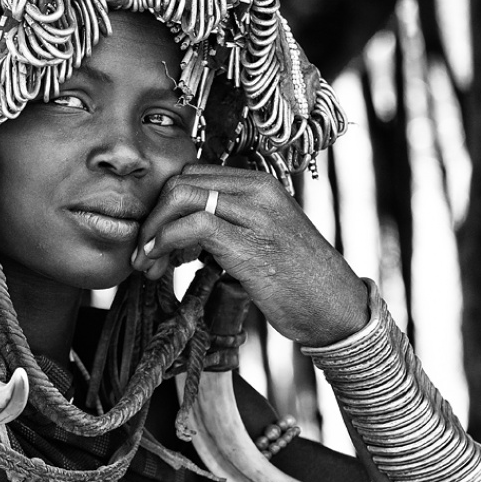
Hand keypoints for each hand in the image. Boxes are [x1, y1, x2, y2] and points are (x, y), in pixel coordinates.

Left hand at [131, 164, 369, 346]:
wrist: (336, 307)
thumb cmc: (298, 280)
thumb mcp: (263, 239)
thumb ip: (229, 225)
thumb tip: (182, 234)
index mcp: (260, 184)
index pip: (194, 174)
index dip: (164, 203)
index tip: (154, 236)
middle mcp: (257, 191)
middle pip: (182, 180)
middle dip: (153, 214)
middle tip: (144, 252)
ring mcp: (255, 215)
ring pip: (183, 195)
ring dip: (153, 229)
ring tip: (146, 262)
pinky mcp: (250, 244)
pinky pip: (194, 225)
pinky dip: (166, 241)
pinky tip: (158, 262)